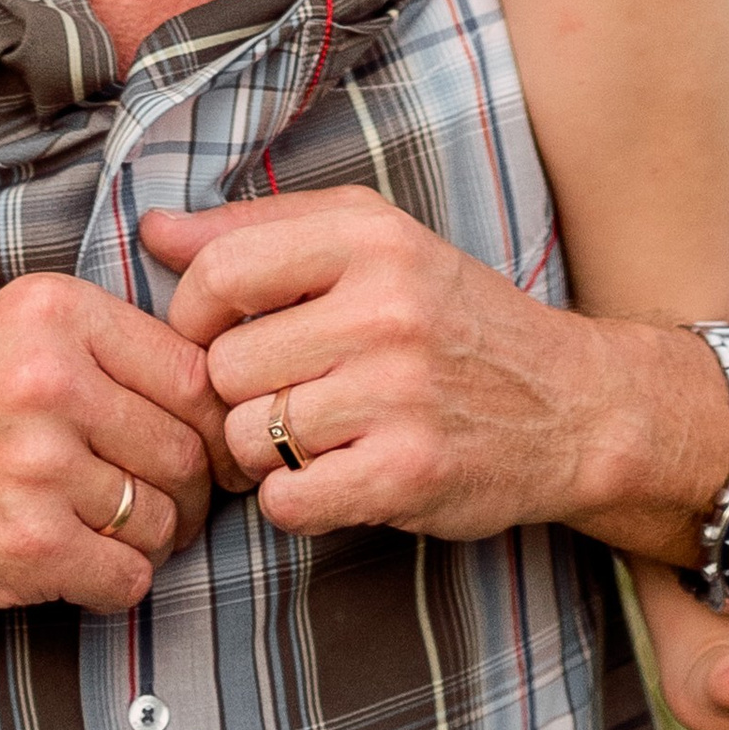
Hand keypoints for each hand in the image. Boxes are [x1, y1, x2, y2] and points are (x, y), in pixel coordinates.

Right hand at [0, 272, 232, 618]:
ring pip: (162, 519)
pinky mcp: (27, 543)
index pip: (191, 372)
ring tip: (103, 532)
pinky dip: (116, 584)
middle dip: (188, 492)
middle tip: (161, 505)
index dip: (210, 422)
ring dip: (148, 541)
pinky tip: (79, 568)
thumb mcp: (7, 331)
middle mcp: (51, 379)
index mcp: (54, 312)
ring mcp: (39, 464)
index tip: (205, 449)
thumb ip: (103, 347)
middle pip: (186, 450)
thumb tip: (220, 392)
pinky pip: (128, 577)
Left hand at [143, 190, 626, 542]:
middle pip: (224, 365)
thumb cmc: (454, 318)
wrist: (574, 406)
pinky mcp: (410, 472)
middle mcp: (386, 309)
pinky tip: (329, 476)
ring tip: (310, 435)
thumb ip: (261, 230)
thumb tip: (154, 231)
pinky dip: (292, 499)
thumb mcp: (375, 241)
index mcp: (371, 237)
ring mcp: (400, 394)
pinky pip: (287, 498)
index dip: (193, 314)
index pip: (219, 271)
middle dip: (235, 391)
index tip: (215, 335)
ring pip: (247, 435)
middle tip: (277, 396)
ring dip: (260, 450)